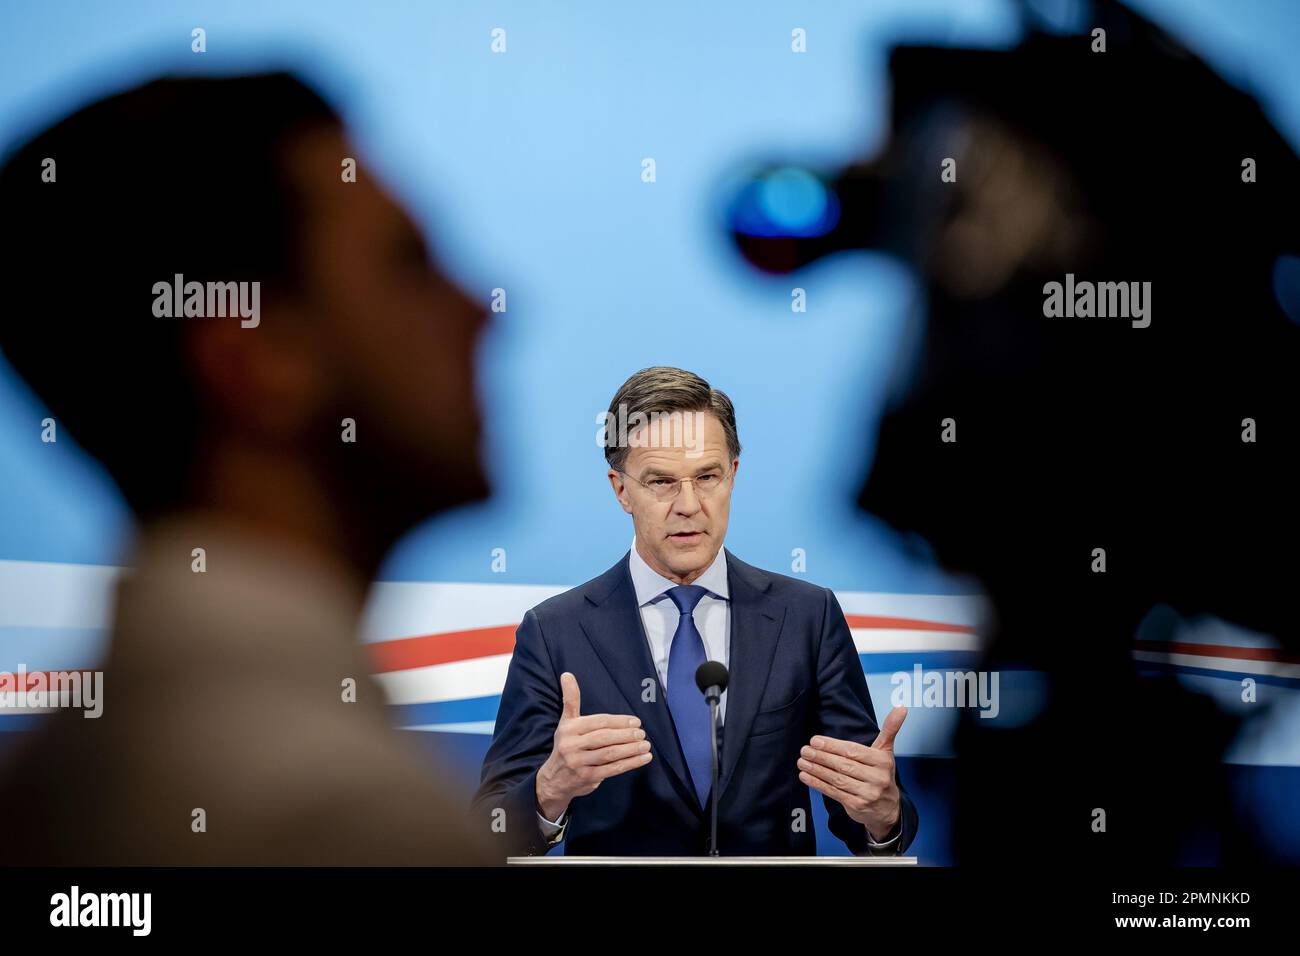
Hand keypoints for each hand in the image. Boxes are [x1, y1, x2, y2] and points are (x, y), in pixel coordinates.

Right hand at [535, 672, 652, 819]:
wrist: (554, 779)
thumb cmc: (567, 745)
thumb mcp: (566, 721)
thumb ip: (570, 699)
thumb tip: (567, 674)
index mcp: (569, 728)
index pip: (598, 722)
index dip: (618, 721)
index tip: (636, 721)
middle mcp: (571, 745)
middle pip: (604, 738)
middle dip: (626, 735)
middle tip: (642, 733)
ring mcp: (579, 763)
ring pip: (609, 754)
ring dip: (631, 750)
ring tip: (646, 746)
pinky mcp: (587, 778)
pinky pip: (612, 769)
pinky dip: (630, 764)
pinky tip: (643, 759)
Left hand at [797, 706, 906, 842]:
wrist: (887, 808)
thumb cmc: (882, 773)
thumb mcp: (886, 751)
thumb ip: (890, 729)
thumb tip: (901, 707)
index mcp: (882, 761)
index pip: (853, 751)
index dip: (833, 746)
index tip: (815, 740)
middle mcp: (877, 778)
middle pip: (844, 765)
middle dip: (821, 757)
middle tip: (805, 750)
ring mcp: (867, 793)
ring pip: (837, 779)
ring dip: (816, 770)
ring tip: (802, 762)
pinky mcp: (857, 806)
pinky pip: (834, 792)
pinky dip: (818, 784)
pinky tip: (806, 776)